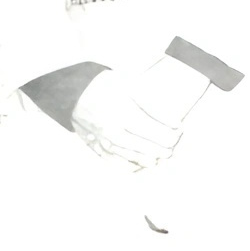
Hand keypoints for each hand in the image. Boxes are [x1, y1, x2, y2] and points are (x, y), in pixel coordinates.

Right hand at [71, 67, 192, 170]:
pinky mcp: (94, 146)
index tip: (179, 129)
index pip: (157, 133)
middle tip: (172, 145)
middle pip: (147, 148)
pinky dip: (129, 166)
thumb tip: (174, 123)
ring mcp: (103, 141)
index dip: (173, 134)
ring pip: (132, 157)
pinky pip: (114, 162)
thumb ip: (153, 105)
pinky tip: (139, 164)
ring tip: (159, 157)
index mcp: (124, 113)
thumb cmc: (102, 85)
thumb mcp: (129, 85)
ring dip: (149, 158)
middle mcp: (114, 131)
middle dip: (164, 148)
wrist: (70, 90)